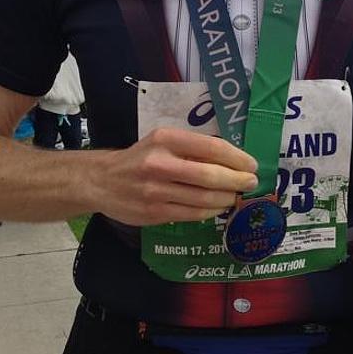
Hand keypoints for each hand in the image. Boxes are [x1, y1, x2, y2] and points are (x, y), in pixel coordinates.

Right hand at [90, 127, 258, 225]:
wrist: (101, 181)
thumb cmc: (140, 158)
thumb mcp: (162, 141)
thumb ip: (191, 148)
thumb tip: (233, 159)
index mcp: (165, 139)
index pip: (210, 147)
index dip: (236, 157)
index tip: (251, 164)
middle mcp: (160, 163)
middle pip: (210, 175)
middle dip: (237, 180)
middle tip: (251, 182)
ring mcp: (155, 190)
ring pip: (203, 198)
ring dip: (226, 198)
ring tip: (236, 195)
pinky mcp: (153, 212)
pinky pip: (192, 214)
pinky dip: (210, 211)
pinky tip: (218, 207)